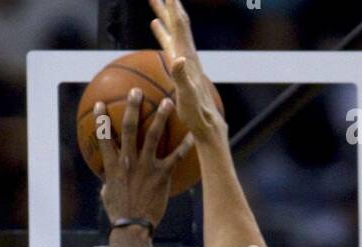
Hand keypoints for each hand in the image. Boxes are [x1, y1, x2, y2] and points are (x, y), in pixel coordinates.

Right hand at [98, 89, 194, 231]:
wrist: (133, 228)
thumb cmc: (119, 212)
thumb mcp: (108, 192)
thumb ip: (108, 177)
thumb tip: (107, 172)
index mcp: (113, 165)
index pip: (104, 137)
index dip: (101, 119)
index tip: (101, 103)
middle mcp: (129, 162)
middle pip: (129, 128)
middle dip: (132, 107)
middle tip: (136, 91)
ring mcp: (146, 167)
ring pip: (153, 136)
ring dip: (160, 117)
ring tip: (168, 101)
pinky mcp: (162, 175)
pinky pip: (175, 156)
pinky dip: (185, 145)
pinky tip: (192, 135)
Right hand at [150, 0, 224, 139]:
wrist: (206, 121)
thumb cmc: (196, 111)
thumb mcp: (187, 95)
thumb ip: (182, 76)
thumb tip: (179, 59)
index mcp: (186, 56)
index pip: (178, 25)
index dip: (173, 8)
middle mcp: (186, 52)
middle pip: (177, 21)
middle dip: (169, 3)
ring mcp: (183, 57)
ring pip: (172, 28)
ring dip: (164, 12)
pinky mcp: (180, 64)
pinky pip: (169, 40)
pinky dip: (162, 30)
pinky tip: (155, 24)